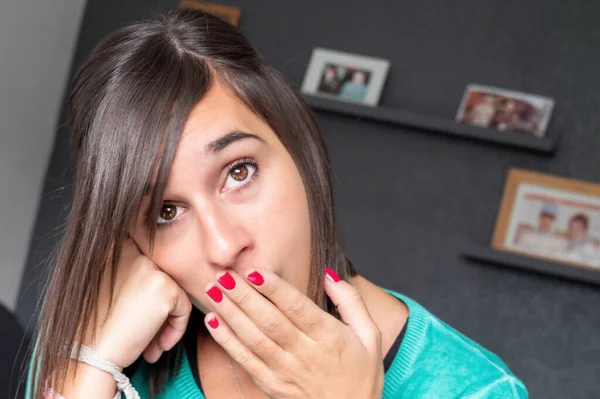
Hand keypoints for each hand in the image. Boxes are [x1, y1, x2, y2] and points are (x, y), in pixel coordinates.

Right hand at [84, 238, 191, 367]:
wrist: (88, 355)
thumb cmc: (95, 330)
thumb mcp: (110, 291)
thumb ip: (134, 279)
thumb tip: (163, 283)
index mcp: (116, 248)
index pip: (149, 269)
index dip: (146, 300)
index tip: (135, 322)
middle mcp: (132, 250)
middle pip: (162, 281)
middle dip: (157, 313)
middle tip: (146, 340)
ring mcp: (149, 266)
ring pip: (173, 294)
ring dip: (165, 324)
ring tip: (150, 348)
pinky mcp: (164, 286)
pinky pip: (183, 308)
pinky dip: (176, 330)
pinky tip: (156, 348)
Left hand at [203, 267, 383, 398]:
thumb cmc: (360, 373)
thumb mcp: (369, 334)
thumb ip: (350, 300)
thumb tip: (329, 273)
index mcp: (328, 336)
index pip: (297, 308)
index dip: (274, 289)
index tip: (254, 270)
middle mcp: (305, 353)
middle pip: (269, 321)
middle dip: (244, 296)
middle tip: (224, 273)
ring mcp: (285, 371)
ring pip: (253, 338)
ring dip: (230, 313)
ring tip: (213, 290)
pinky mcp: (272, 384)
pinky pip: (245, 361)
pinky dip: (227, 341)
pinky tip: (213, 322)